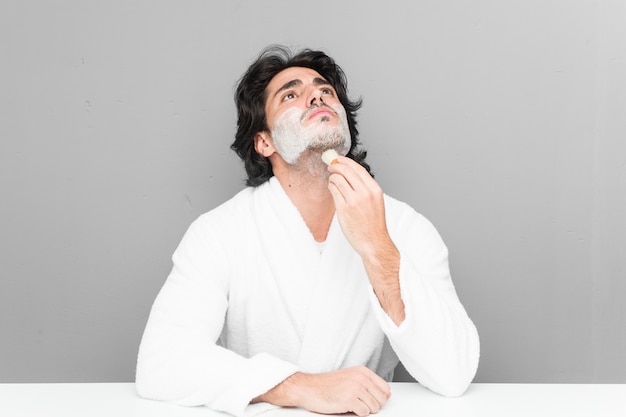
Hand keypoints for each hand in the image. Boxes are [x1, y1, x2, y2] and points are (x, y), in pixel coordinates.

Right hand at [255, 366, 390, 415]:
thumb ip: (368, 383)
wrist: (309, 388)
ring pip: (374, 408)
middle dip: (372, 404)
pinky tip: (348, 407)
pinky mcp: (349, 400)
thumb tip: (386, 394)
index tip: (370, 399)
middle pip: (381, 399)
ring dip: (364, 410)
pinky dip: (358, 414)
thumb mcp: (350, 377)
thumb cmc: (327, 384)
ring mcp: (355, 388)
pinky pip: (364, 413)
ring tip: (352, 404)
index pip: (385, 388)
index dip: (379, 397)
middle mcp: (360, 378)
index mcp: (362, 371)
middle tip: (358, 403)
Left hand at [327, 156, 389, 256]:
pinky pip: (334, 190)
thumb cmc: (373, 224)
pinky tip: (332, 189)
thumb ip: (365, 188)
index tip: (339, 159)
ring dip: (332, 177)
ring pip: (338, 179)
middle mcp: (365, 193)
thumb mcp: (375, 202)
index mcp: (375, 190)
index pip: (358, 169)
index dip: (346, 162)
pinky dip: (331, 187)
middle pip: (347, 171)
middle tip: (330, 166)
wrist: (374, 243)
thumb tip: (350, 174)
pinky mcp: (344, 209)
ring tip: (332, 181)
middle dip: (336, 166)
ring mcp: (354, 201)